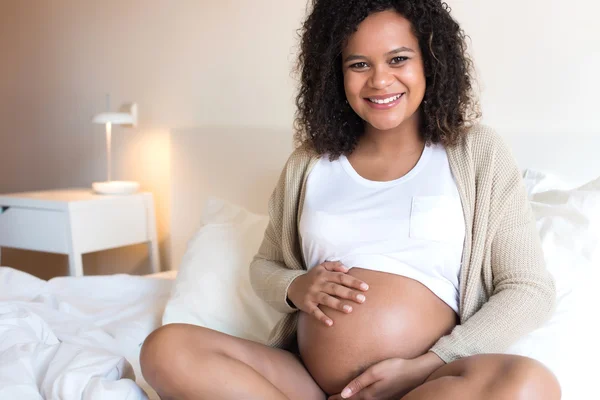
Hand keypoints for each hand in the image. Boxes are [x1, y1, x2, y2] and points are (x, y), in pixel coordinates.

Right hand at [287, 261, 368, 325]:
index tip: (365, 287)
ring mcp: (312, 294)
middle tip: (362, 299)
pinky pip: (314, 312)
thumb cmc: (312, 277)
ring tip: (350, 309)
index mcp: (323, 274)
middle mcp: (318, 283)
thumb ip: (334, 265)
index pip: (341, 277)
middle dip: (349, 293)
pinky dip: (322, 317)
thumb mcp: (321, 267)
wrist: (292, 286)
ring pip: (326, 299)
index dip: (353, 282)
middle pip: (335, 288)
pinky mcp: (306, 305)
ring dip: (338, 304)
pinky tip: (331, 323)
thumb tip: (347, 268)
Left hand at [329, 353, 445, 399]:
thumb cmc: (395, 368)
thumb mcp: (375, 372)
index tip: (328, 398)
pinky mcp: (387, 397)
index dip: (337, 398)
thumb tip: (343, 394)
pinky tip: (361, 398)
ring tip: (342, 399)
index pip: (348, 399)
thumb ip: (358, 383)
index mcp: (369, 394)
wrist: (416, 372)